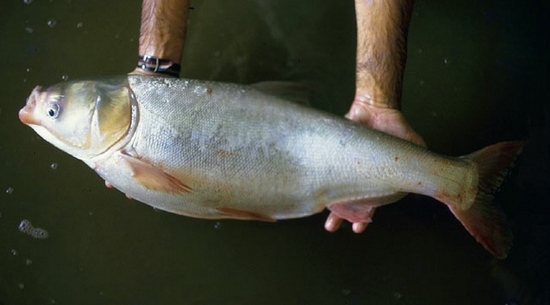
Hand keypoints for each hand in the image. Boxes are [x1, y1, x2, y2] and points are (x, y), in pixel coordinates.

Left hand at [324, 96, 425, 232]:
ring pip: (336, 190)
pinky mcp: (333, 156)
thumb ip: (421, 160)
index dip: (365, 216)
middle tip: (334, 227)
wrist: (376, 108)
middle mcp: (362, 177)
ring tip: (323, 219)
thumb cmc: (395, 127)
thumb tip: (431, 178)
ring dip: (330, 205)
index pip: (372, 203)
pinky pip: (325, 172)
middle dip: (344, 216)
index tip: (359, 227)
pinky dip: (319, 181)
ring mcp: (347, 168)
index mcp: (379, 180)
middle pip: (351, 201)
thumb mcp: (413, 144)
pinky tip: (314, 191)